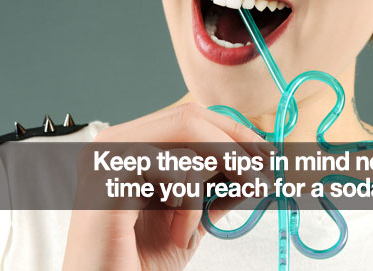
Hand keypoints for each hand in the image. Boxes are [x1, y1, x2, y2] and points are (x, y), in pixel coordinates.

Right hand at [62, 102, 268, 270]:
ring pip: (186, 132)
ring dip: (221, 168)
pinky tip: (180, 234)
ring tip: (221, 210)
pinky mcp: (108, 175)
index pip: (187, 117)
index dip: (231, 130)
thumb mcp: (190, 217)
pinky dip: (191, 203)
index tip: (265, 153)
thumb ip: (216, 187)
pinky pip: (175, 168)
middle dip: (235, 143)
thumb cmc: (137, 264)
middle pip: (189, 116)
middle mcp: (115, 141)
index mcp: (130, 144)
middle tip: (264, 172)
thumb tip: (256, 167)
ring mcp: (108, 154)